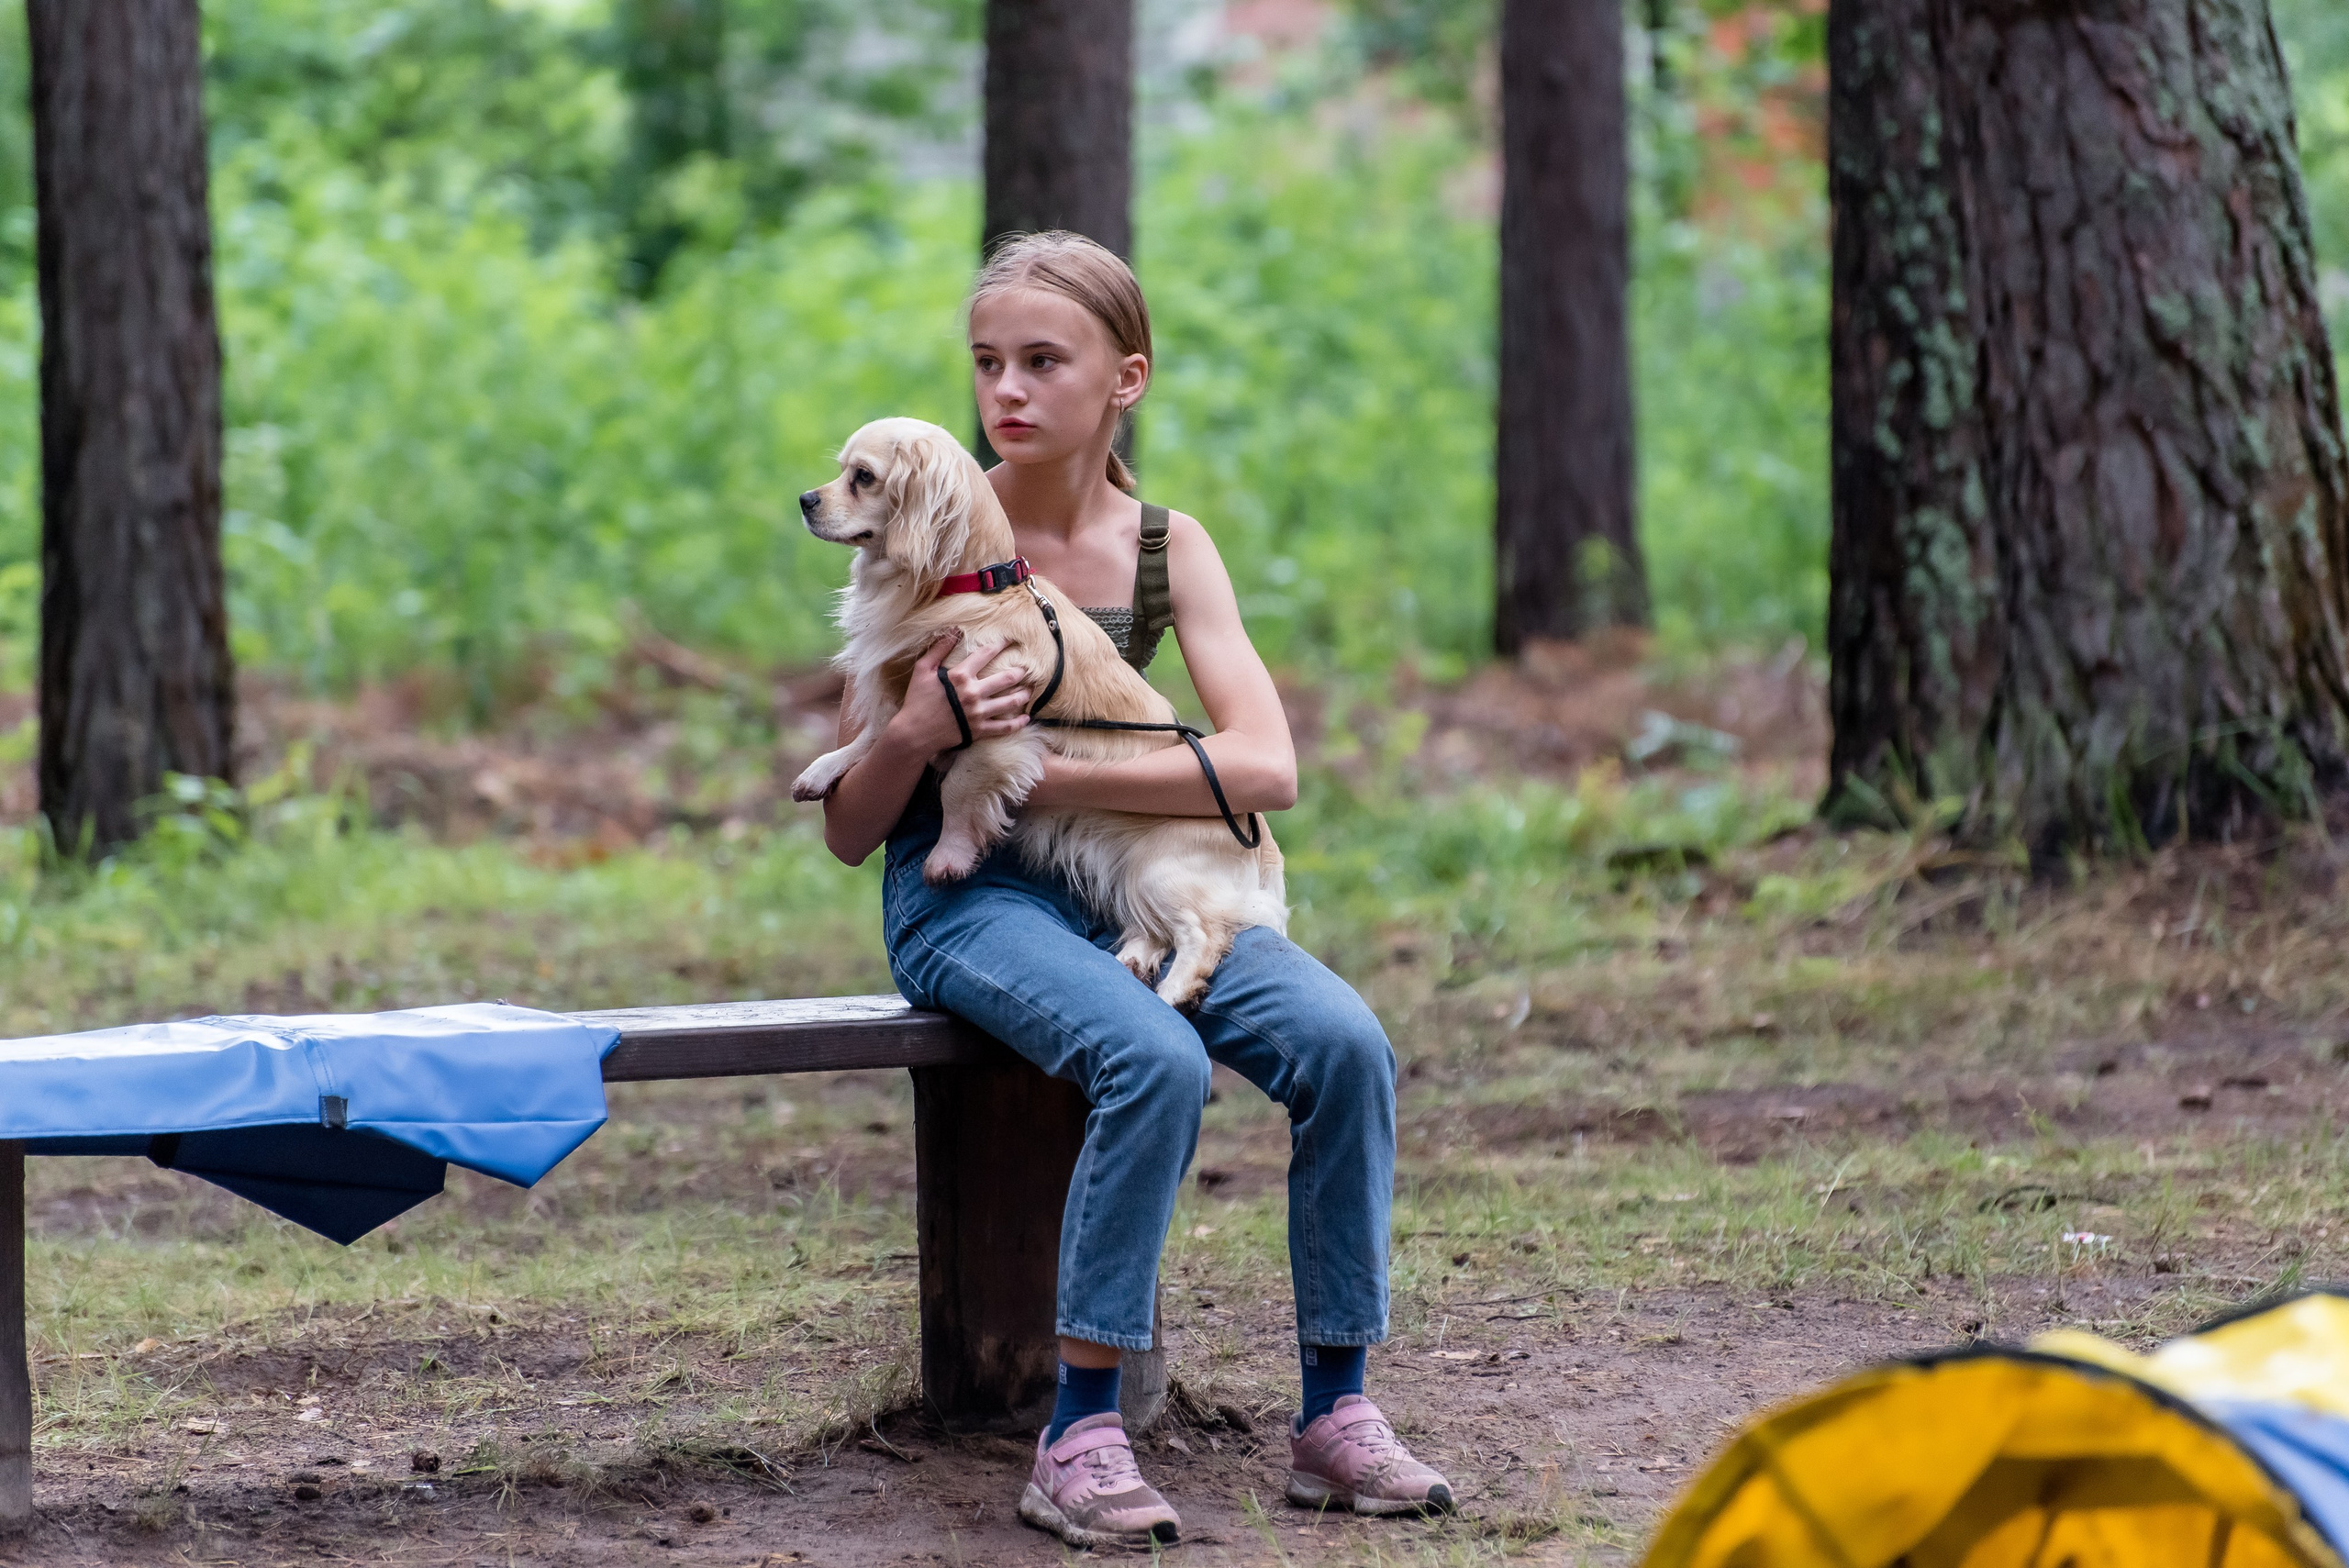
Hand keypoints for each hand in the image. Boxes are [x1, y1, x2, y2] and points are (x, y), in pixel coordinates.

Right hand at [890, 631, 1033, 759]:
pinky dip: (1018, 723)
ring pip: (1011, 702)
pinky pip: (1005, 727)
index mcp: (960, 676)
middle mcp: (973, 693)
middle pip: (1007, 678)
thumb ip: (939, 649)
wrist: (914, 733)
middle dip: (1021, 670)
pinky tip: (1026, 718)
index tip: (1012, 640)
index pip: (986, 654)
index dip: (1001, 644)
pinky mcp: (979, 730)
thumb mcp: (923, 670)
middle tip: (1028, 667)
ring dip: (1024, 694)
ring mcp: (978, 713)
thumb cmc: (916, 700)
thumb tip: (954, 630)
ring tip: (1030, 689)